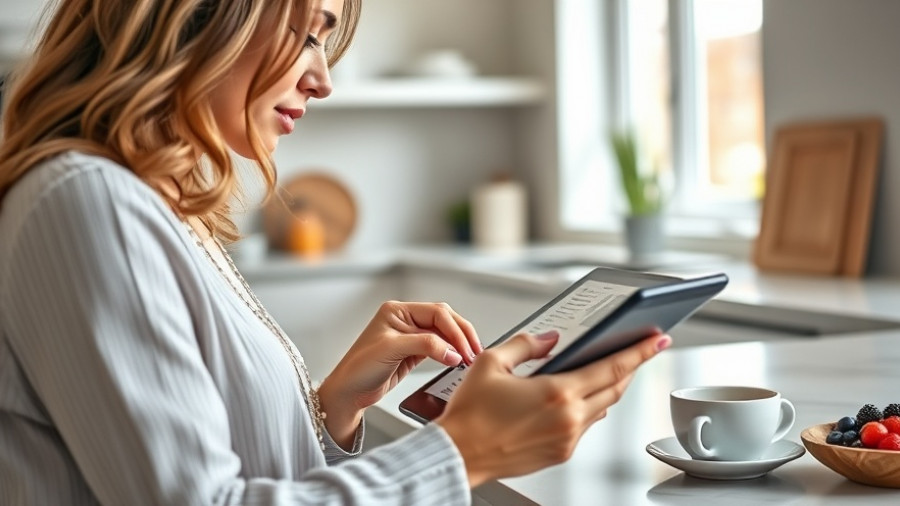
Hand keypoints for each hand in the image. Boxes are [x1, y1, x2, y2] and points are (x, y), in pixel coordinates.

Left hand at [318, 301, 481, 447]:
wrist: (347, 394)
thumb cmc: (358, 369)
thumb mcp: (391, 350)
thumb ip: (424, 345)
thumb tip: (453, 351)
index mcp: (397, 310)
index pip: (437, 313)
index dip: (454, 330)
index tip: (464, 349)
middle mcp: (405, 320)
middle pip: (444, 320)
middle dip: (461, 335)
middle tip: (474, 352)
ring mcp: (410, 336)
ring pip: (444, 334)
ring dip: (458, 344)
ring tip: (470, 358)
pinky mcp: (414, 352)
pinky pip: (439, 348)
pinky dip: (451, 353)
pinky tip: (458, 360)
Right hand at [435, 330, 670, 486]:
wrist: (459, 453)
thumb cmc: (470, 414)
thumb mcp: (492, 363)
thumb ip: (527, 345)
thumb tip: (550, 338)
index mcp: (557, 393)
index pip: (613, 367)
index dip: (640, 351)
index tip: (658, 339)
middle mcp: (569, 419)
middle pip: (616, 388)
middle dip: (632, 367)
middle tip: (642, 349)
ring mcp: (567, 440)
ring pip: (603, 408)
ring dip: (610, 387)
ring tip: (609, 369)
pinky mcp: (560, 454)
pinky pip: (586, 426)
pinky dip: (590, 407)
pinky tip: (580, 396)